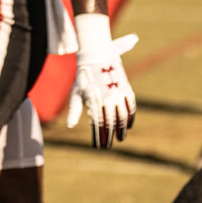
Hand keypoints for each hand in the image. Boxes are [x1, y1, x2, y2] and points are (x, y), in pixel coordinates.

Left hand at [67, 33, 137, 148]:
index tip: (98, 147)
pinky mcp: (126, 89)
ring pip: (122, 117)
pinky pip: (130, 106)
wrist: (95, 55)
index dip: (98, 137)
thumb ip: (75, 110)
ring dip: (121, 130)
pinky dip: (131, 117)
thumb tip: (70, 126)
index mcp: (94, 100)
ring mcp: (117, 94)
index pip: (97, 124)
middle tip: (107, 147)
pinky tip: (129, 125)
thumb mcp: (76, 93)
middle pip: (110, 123)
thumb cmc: (82, 77)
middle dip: (109, 137)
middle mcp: (106, 98)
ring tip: (120, 139)